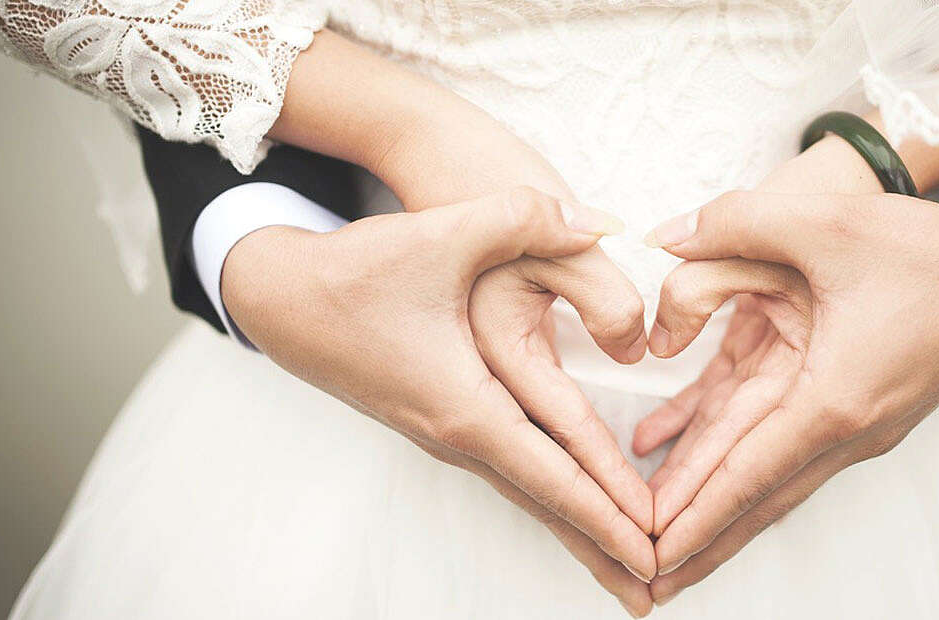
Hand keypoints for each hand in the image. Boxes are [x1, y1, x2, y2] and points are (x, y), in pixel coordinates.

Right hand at [222, 188, 654, 614]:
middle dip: (602, 545)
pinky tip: (573, 506)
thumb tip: (599, 223)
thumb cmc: (356, 271)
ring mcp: (446, 434)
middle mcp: (456, 434)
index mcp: (465, 405)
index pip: (552, 473)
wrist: (280, 297)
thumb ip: (525, 219)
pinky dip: (550, 496)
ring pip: (528, 491)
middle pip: (545, 503)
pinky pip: (511, 470)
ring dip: (579, 528)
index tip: (653, 549)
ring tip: (624, 565)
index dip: (608, 511)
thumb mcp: (443, 233)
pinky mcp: (442, 420)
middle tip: (657, 589)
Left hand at [637, 189, 938, 602]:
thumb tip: (662, 238)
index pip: (747, 473)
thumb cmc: (924, 249)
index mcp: (834, 398)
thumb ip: (734, 223)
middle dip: (699, 542)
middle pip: (757, 500)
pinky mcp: (857, 414)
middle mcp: (847, 430)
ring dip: (718, 517)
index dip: (693, 515)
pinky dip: (740, 468)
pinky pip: (786, 450)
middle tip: (644, 582)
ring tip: (669, 552)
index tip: (650, 554)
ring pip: (771, 483)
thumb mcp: (825, 221)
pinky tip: (691, 458)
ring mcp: (856, 429)